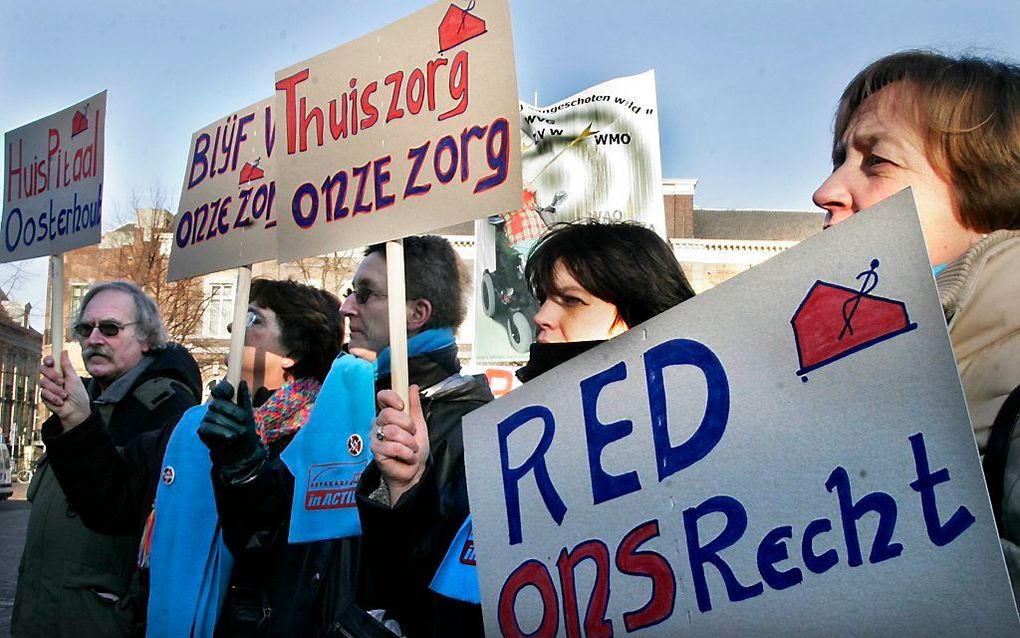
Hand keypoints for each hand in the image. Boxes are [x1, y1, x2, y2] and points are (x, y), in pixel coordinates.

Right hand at [38, 351, 90, 430]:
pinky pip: (44, 392)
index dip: (48, 360)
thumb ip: (67, 365)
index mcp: (59, 371)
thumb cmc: (78, 394)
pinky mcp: (44, 396)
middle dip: (52, 375)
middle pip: (42, 369)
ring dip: (56, 389)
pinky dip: (54, 397)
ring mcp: (47, 387)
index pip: (49, 362)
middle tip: (62, 382)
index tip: (51, 362)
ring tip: (65, 395)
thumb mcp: (74, 378)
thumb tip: (64, 351)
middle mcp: (51, 378)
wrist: (76, 410)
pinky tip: (61, 401)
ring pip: (43, 382)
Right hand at [198, 380, 266, 484]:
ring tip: (238, 434)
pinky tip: (230, 438)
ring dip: (229, 426)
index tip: (230, 393)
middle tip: (243, 422)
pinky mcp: (202, 430)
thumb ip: (244, 399)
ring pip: (213, 416)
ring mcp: (207, 419)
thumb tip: (243, 382)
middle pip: (217, 403)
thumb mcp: (249, 415)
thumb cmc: (245, 431)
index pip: (220, 389)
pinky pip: (208, 428)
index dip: (223, 389)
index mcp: (227, 401)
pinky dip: (221, 433)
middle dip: (233, 413)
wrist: (240, 452)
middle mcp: (215, 408)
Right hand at [373, 385, 428, 504]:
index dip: (391, 397)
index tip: (402, 405)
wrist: (415, 470)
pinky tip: (407, 456)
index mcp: (389, 414)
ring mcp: (376, 437)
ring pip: (392, 431)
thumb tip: (412, 387)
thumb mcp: (419, 423)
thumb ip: (414, 405)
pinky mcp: (376, 451)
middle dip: (407, 424)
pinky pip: (392, 446)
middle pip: (388, 413)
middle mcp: (379, 424)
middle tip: (412, 434)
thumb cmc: (415, 449)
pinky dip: (406, 453)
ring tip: (411, 448)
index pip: (382, 397)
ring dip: (409, 442)